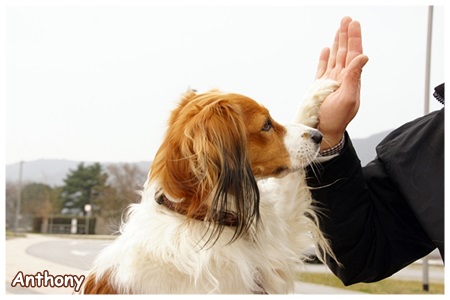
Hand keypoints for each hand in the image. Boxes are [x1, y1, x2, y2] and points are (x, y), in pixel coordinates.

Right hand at [315, 17, 368, 150]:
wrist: (323, 132)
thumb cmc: (336, 120)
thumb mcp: (348, 99)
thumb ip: (354, 77)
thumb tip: (363, 57)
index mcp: (350, 79)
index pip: (354, 54)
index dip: (354, 38)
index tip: (353, 24)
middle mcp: (341, 79)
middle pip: (345, 52)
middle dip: (346, 35)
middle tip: (346, 20)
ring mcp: (330, 82)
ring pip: (334, 57)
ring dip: (337, 43)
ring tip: (338, 30)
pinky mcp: (319, 87)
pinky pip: (322, 68)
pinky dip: (324, 58)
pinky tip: (326, 50)